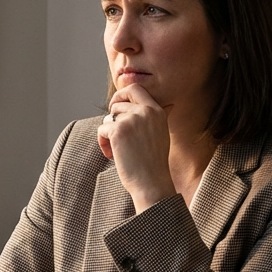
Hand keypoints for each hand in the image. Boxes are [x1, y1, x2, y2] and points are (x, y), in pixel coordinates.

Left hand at [98, 85, 176, 211]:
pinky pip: (102, 130)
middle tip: (112, 133)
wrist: (151, 183)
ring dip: (108, 134)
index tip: (116, 107)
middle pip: (118, 103)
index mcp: (157, 111)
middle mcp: (146, 111)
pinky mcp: (118, 131)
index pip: (135, 89)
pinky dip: (103, 143)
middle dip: (111, 117)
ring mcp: (132, 120)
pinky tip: (112, 155)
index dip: (121, 95)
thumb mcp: (163, 134)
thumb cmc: (155, 163)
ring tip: (115, 150)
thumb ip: (161, 117)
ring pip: (109, 118)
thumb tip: (170, 105)